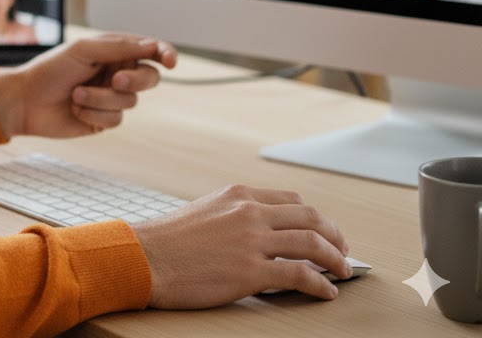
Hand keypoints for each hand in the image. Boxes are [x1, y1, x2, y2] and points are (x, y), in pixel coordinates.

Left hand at [0, 34, 176, 137]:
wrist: (26, 100)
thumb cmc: (51, 69)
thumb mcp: (83, 50)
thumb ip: (118, 47)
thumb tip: (151, 46)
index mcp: (113, 50)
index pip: (149, 49)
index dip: (165, 53)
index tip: (170, 61)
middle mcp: (116, 72)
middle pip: (149, 77)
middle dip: (135, 80)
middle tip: (116, 79)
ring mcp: (111, 97)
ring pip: (130, 101)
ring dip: (101, 98)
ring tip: (76, 94)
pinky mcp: (103, 119)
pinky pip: (115, 120)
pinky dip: (94, 113)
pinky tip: (75, 108)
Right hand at [134, 185, 351, 306]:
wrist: (145, 257)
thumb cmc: (169, 240)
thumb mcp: (206, 211)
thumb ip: (234, 215)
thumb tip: (258, 232)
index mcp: (239, 195)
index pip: (292, 200)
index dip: (316, 218)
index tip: (326, 232)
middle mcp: (249, 212)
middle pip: (310, 217)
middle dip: (334, 235)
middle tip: (343, 252)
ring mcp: (251, 241)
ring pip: (311, 243)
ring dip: (336, 259)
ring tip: (344, 273)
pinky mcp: (251, 272)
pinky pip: (300, 275)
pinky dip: (321, 284)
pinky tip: (326, 293)